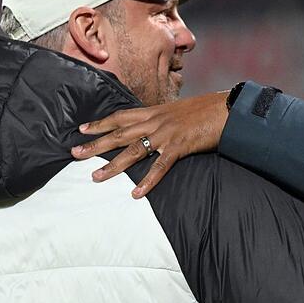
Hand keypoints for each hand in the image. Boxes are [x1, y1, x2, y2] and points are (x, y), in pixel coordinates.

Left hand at [71, 91, 228, 197]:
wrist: (228, 108)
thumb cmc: (207, 109)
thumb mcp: (180, 110)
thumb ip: (164, 119)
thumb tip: (154, 128)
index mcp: (156, 111)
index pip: (121, 115)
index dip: (101, 123)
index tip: (82, 129)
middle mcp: (156, 121)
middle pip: (120, 133)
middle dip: (96, 144)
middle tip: (75, 153)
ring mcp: (167, 134)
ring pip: (133, 150)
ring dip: (113, 165)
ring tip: (96, 177)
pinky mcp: (180, 146)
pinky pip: (160, 166)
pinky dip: (148, 180)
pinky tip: (136, 193)